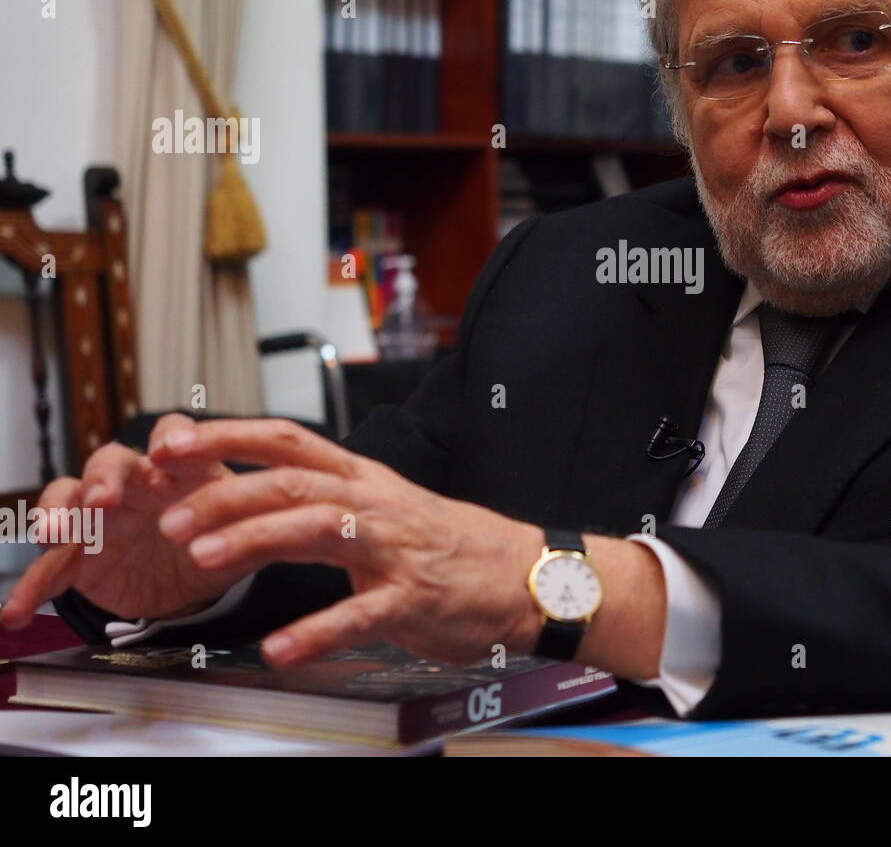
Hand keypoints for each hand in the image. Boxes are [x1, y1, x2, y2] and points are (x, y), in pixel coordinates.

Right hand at [0, 413, 250, 629]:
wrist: (195, 581)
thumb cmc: (218, 537)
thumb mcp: (245, 534)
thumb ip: (252, 530)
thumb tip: (271, 528)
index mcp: (181, 470)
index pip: (174, 436)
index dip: (170, 440)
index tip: (166, 452)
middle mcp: (135, 483)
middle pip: (110, 463)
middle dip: (103, 478)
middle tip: (103, 499)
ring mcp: (101, 515)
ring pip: (68, 500)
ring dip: (58, 516)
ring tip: (52, 537)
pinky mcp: (78, 554)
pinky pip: (49, 565)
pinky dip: (32, 586)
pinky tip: (17, 609)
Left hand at [150, 418, 547, 666]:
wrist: (523, 575)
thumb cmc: (445, 544)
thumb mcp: (382, 506)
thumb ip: (324, 499)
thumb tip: (251, 494)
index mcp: (362, 479)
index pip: (287, 442)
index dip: (228, 437)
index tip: (172, 443)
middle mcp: (374, 505)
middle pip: (293, 484)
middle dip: (225, 496)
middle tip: (170, 517)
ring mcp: (394, 550)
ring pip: (319, 530)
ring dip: (255, 540)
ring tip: (201, 559)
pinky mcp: (412, 599)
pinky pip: (360, 614)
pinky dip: (317, 630)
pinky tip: (280, 649)